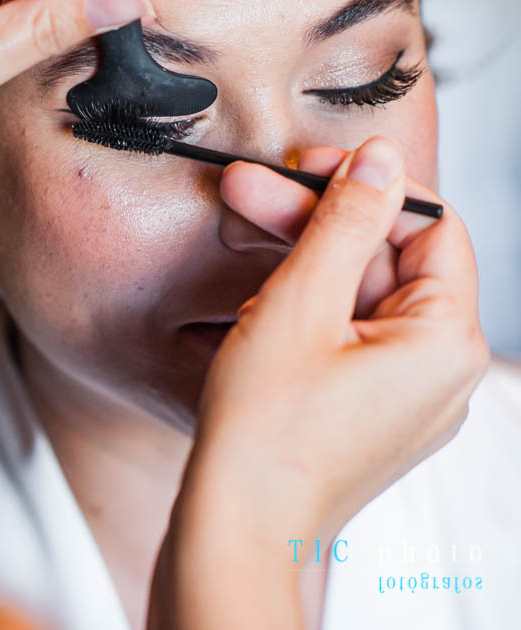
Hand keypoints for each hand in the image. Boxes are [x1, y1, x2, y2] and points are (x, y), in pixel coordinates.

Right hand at [149, 137, 489, 629]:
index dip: (368, 187)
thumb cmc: (266, 432)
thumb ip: (344, 222)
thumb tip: (380, 160)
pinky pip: (353, 342)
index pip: (429, 226)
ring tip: (246, 258)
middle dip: (318, 224)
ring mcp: (409, 399)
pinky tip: (262, 309)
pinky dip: (311, 313)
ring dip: (307, 266)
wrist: (238, 525)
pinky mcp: (373, 416)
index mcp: (447, 342)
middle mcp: (443, 373)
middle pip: (389, 263)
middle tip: (255, 193)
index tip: (310, 167)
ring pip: (364, 301)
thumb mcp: (300, 303)